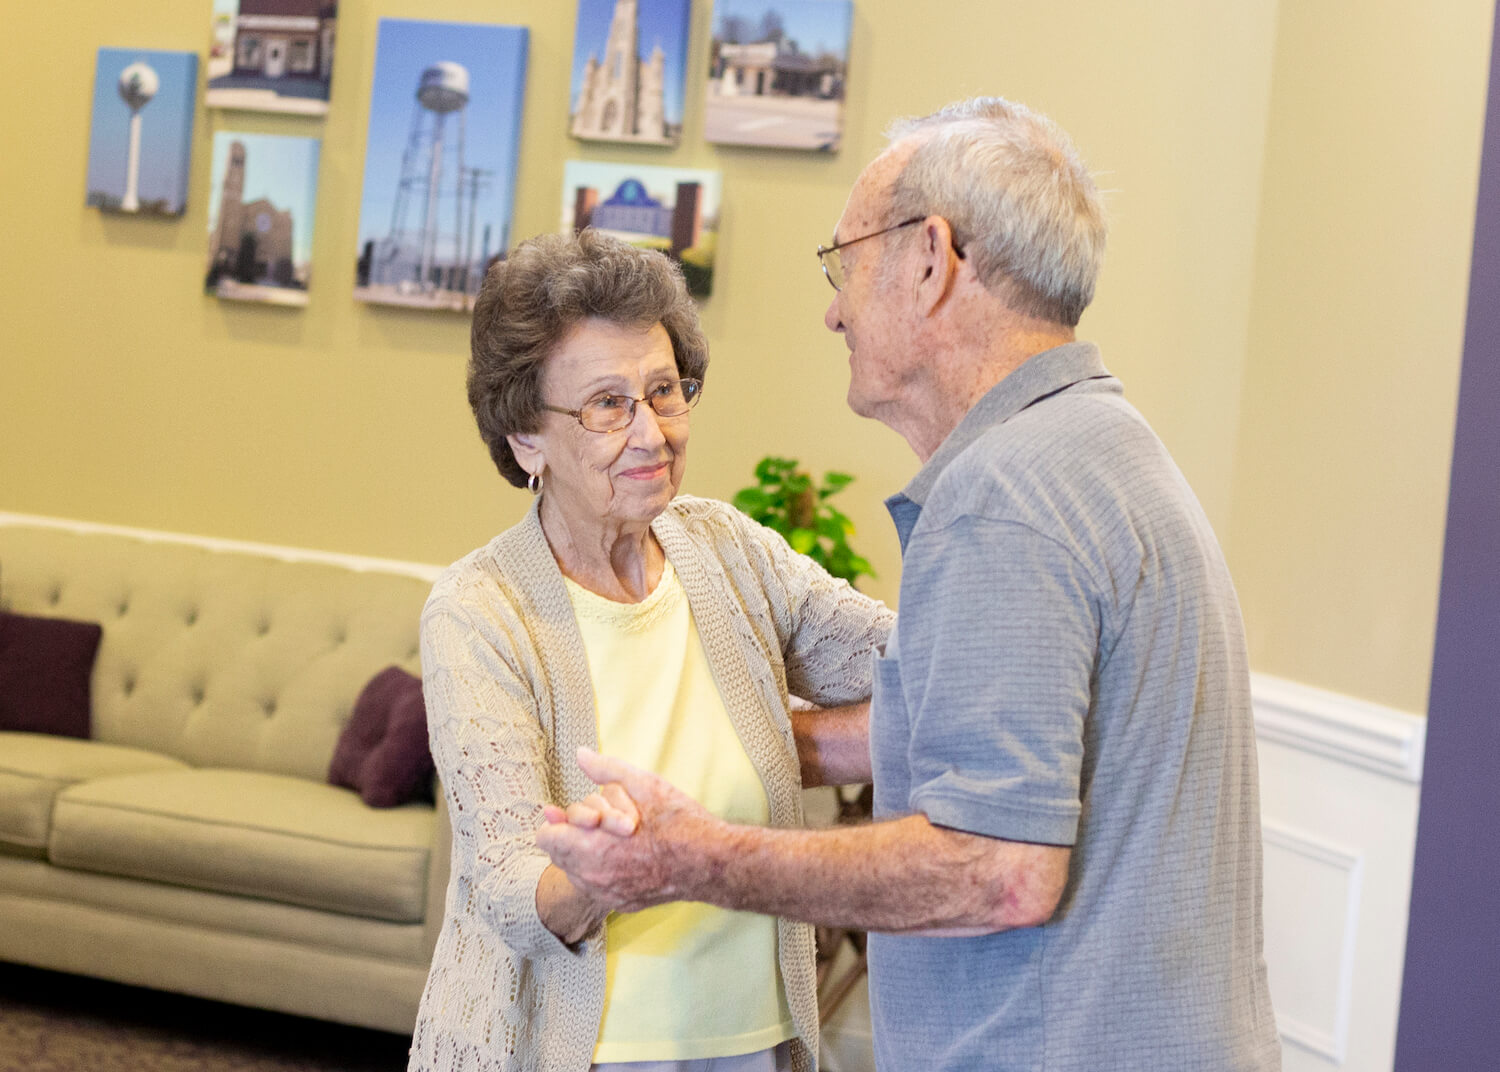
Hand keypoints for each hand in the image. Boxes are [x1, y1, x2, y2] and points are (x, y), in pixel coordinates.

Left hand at [535, 747, 717, 911]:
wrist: (709, 862)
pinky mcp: (620, 903)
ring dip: (588, 853)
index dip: (559, 820)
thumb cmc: (678, 822)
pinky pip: (597, 886)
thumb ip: (606, 770)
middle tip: (604, 821)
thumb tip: (580, 755)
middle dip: (575, 834)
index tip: (574, 813)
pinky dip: (605, 870)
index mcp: (590, 847)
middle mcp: (592, 877)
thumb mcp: (643, 784)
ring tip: (619, 838)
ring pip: (577, 871)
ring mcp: (606, 894)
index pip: (546, 837)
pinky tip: (628, 856)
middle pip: (559, 853)